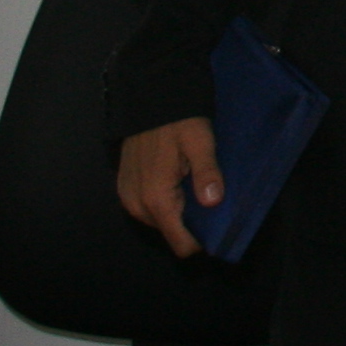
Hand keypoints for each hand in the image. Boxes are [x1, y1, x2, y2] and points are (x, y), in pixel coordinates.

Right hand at [115, 117, 222, 258]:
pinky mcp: (125, 191)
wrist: (149, 102)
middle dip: (192, 222)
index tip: (220, 228)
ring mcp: (128, 199)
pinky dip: (166, 202)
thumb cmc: (178, 121)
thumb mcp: (200, 142)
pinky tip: (178, 182)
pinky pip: (149, 209)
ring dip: (179, 210)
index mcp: (156, 199)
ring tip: (194, 186)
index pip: (180, 243)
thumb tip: (212, 202)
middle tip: (209, 196)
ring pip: (161, 222)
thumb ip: (206, 172)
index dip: (202, 241)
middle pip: (172, 233)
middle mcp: (137, 206)